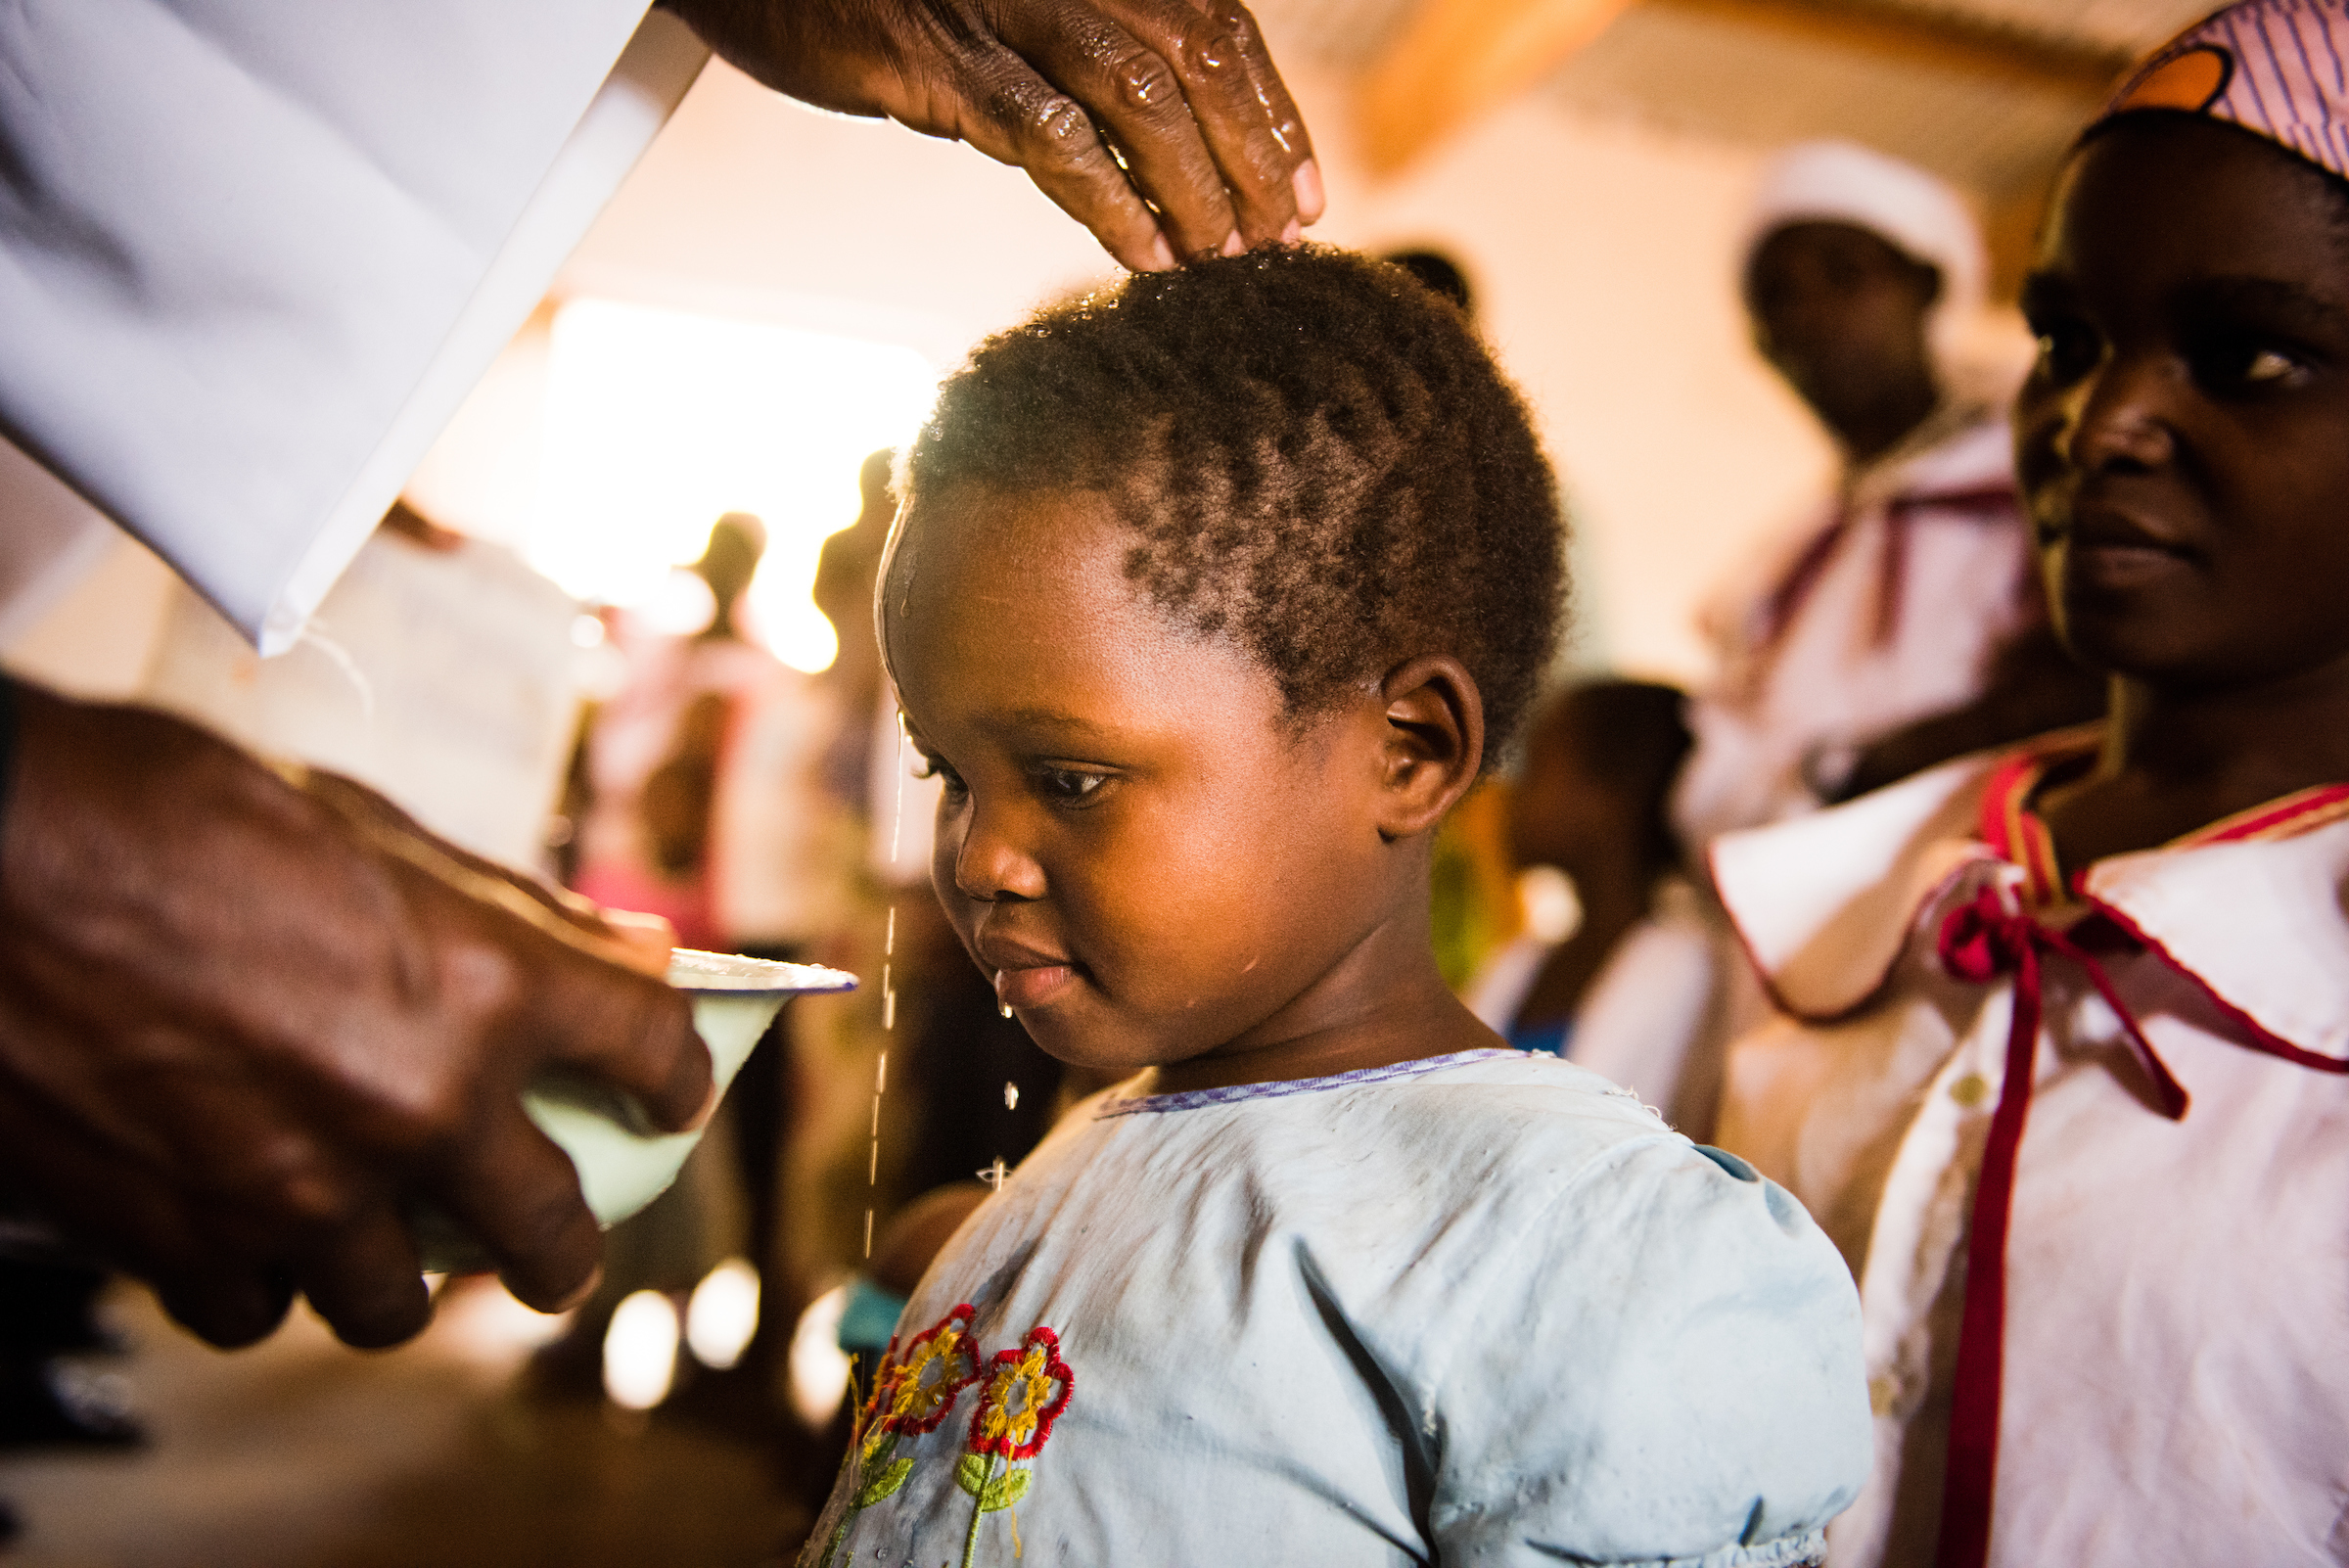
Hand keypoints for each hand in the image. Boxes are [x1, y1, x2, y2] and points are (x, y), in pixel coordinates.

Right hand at [0, 686, 712, 1349]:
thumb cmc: (166, 807)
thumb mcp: (370, 825)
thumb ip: (505, 907)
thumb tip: (616, 949)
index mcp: (488, 986)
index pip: (652, 1052)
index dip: (677, 1077)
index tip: (671, 1096)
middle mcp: (417, 1107)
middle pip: (550, 1235)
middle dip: (563, 1244)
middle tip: (554, 1245)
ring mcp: (300, 1189)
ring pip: (394, 1302)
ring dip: (401, 1269)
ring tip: (384, 1234)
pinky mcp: (181, 1238)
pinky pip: (255, 1308)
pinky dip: (261, 1278)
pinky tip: (252, 1229)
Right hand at [660, 0, 1322, 271]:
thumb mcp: (999, 20)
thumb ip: (1075, 63)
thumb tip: (1154, 157)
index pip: (1216, 19)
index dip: (1271, 110)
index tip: (1306, 191)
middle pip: (1199, 52)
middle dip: (1254, 154)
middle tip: (1283, 238)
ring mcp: (1002, 0)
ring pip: (1140, 93)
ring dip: (1194, 185)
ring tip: (1223, 258)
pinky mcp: (939, 55)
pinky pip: (1049, 135)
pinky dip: (1108, 200)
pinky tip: (1143, 255)